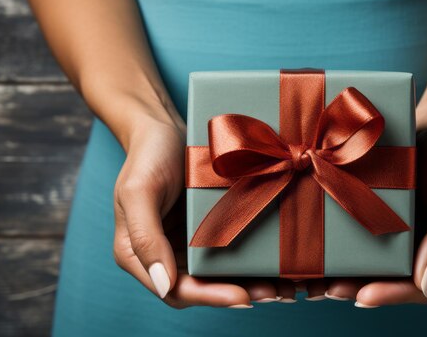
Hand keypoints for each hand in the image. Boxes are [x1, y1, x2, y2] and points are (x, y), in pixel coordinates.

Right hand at [112, 114, 296, 307]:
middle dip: (241, 293)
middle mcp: (164, 256)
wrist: (162, 128)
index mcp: (139, 255)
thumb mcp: (139, 190)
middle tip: (278, 292)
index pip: (176, 290)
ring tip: (287, 284)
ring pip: (221, 274)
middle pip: (204, 288)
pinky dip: (253, 259)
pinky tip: (280, 259)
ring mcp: (188, 243)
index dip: (210, 297)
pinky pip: (231, 250)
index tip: (243, 298)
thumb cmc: (147, 155)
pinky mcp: (208, 228)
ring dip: (253, 282)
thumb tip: (163, 284)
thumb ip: (145, 237)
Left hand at [323, 121, 426, 305]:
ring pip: (378, 274)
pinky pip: (366, 251)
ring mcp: (408, 245)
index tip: (364, 297)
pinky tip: (319, 262)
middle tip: (330, 290)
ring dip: (348, 281)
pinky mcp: (386, 231)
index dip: (394, 295)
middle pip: (397, 286)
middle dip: (362, 291)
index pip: (426, 288)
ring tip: (316, 284)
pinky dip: (344, 259)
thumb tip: (425, 283)